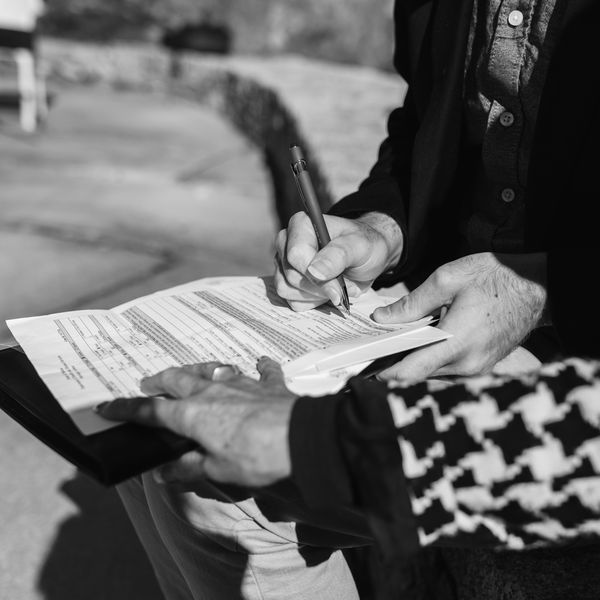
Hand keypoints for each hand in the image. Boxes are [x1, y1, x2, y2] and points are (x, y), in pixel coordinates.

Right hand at [97, 358, 297, 487]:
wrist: (300, 437)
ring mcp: (241, 383)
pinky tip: (261, 362)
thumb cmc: (256, 457)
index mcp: (193, 414)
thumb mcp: (219, 469)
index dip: (128, 409)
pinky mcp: (268, 383)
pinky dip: (260, 367)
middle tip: (149, 384)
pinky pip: (262, 370)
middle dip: (159, 380)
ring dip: (197, 369)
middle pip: (178, 379)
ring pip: (212, 368)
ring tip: (189, 371)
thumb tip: (162, 471)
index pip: (152, 411)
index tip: (108, 407)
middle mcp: (212, 391)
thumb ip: (189, 467)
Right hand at [274, 211, 402, 310]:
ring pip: (287, 290)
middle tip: (342, 285)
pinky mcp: (285, 281)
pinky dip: (312, 302)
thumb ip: (338, 255)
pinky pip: (291, 301)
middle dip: (320, 287)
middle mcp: (287, 241)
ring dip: (315, 295)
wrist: (366, 259)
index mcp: (302, 225)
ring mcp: (283, 262)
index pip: (296, 255)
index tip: (339, 288)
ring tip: (334, 285)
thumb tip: (314, 271)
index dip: (316, 276)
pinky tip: (325, 291)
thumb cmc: (363, 246)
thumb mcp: (360, 246)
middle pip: (292, 275)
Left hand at [372, 252, 547, 380]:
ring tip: (392, 348)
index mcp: (456, 342)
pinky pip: (449, 370)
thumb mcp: (448, 279)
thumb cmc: (496, 277)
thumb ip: (412, 303)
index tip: (363, 373)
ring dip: (413, 363)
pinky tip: (421, 345)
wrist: (538, 285)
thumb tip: (382, 319)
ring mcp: (478, 368)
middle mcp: (468, 364)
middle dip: (394, 367)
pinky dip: (431, 361)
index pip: (411, 371)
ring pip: (434, 374)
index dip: (384, 375)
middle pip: (419, 376)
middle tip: (372, 355)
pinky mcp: (483, 366)